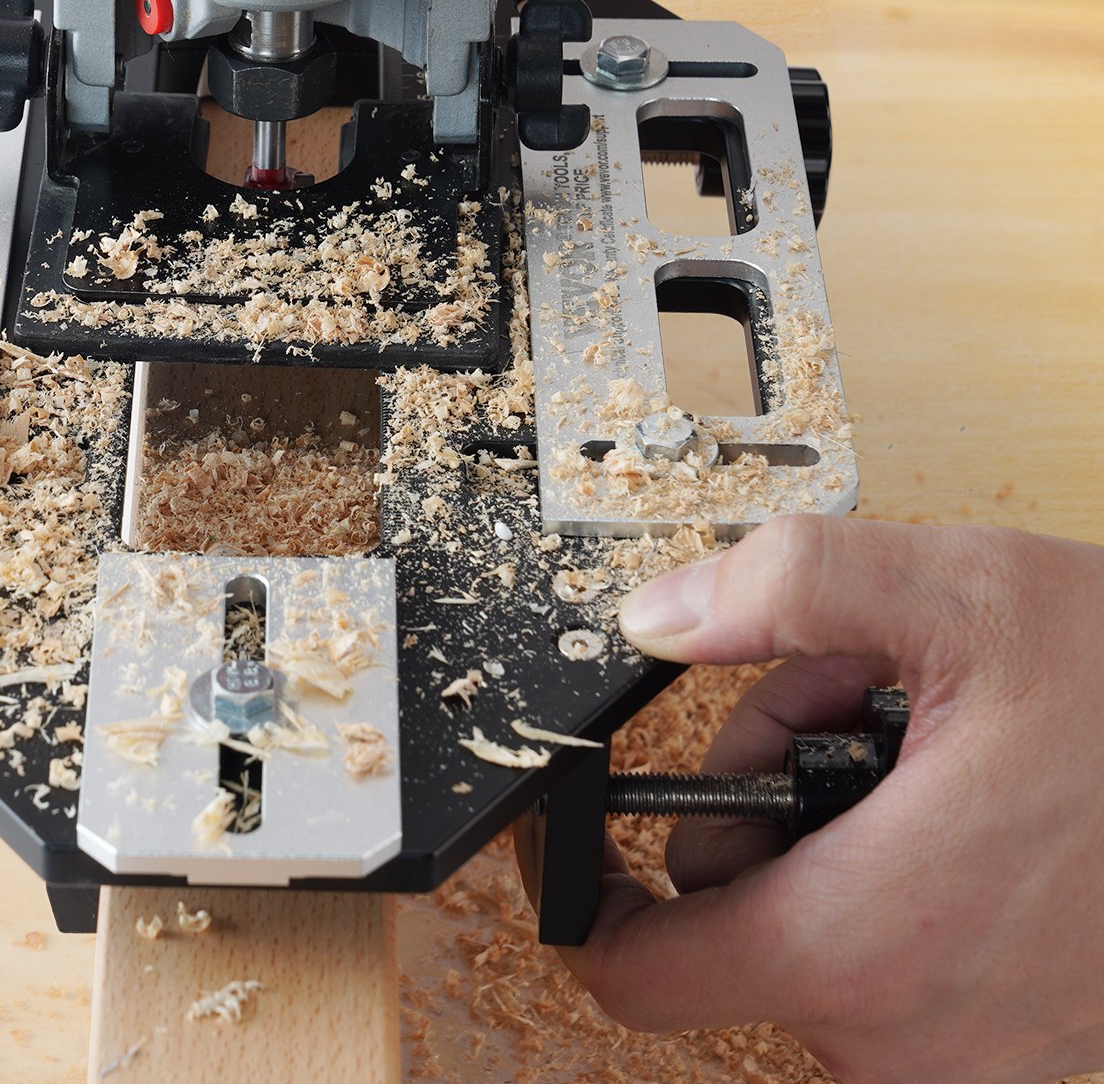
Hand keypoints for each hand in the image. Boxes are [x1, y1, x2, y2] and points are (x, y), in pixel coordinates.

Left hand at [536, 517, 1103, 1083]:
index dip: (595, 892)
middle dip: (763, 800)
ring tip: (934, 746)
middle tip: (848, 709)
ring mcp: (978, 1061)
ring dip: (844, 831)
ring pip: (824, 934)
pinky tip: (978, 802)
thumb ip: (784, 586)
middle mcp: (913, 1038)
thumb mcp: (964, 595)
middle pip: (735, 917)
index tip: (598, 827)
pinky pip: (907, 964)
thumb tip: (656, 617)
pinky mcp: (1028, 1051)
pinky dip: (910, 877)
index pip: (637, 974)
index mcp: (865, 942)